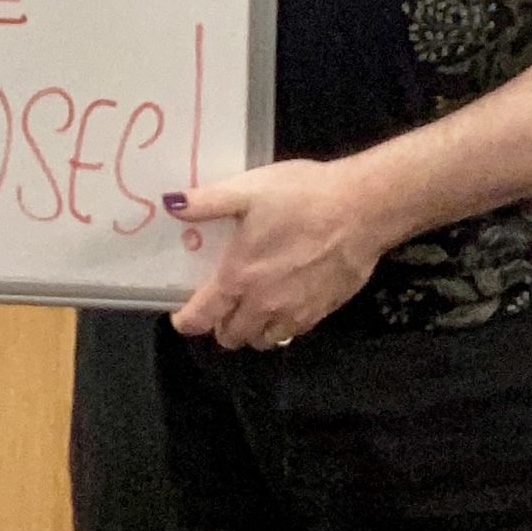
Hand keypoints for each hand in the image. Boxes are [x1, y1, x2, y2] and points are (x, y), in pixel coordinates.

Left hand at [167, 157, 388, 350]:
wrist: (361, 210)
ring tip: (252, 307)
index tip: (182, 317)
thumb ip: (208, 202)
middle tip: (221, 304)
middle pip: (231, 337)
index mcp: (239, 277)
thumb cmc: (301, 197)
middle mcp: (263, 305)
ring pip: (262, 341)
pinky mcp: (322, 313)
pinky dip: (280, 326)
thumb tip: (170, 205)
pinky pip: (291, 333)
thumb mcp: (249, 189)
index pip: (203, 317)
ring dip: (251, 330)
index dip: (187, 322)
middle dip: (220, 326)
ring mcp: (295, 314)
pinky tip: (285, 301)